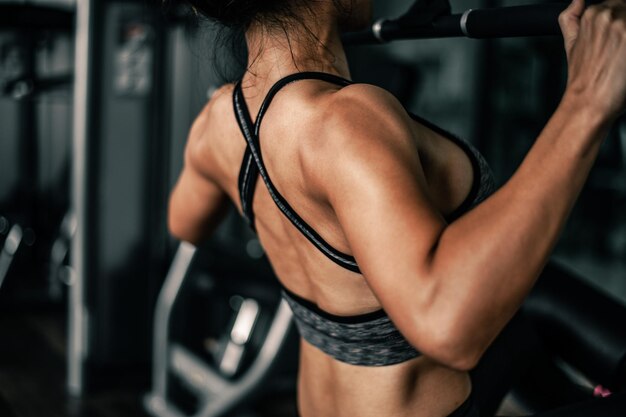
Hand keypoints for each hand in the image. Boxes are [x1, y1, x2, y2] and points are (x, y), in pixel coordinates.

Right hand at [559, 0, 625, 119]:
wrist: (588, 102)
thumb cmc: (583, 80)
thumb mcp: (570, 46)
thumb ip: (571, 19)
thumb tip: (575, 2)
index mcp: (592, 14)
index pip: (619, 5)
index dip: (621, 23)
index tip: (619, 39)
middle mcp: (608, 15)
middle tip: (621, 48)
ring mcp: (624, 25)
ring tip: (622, 54)